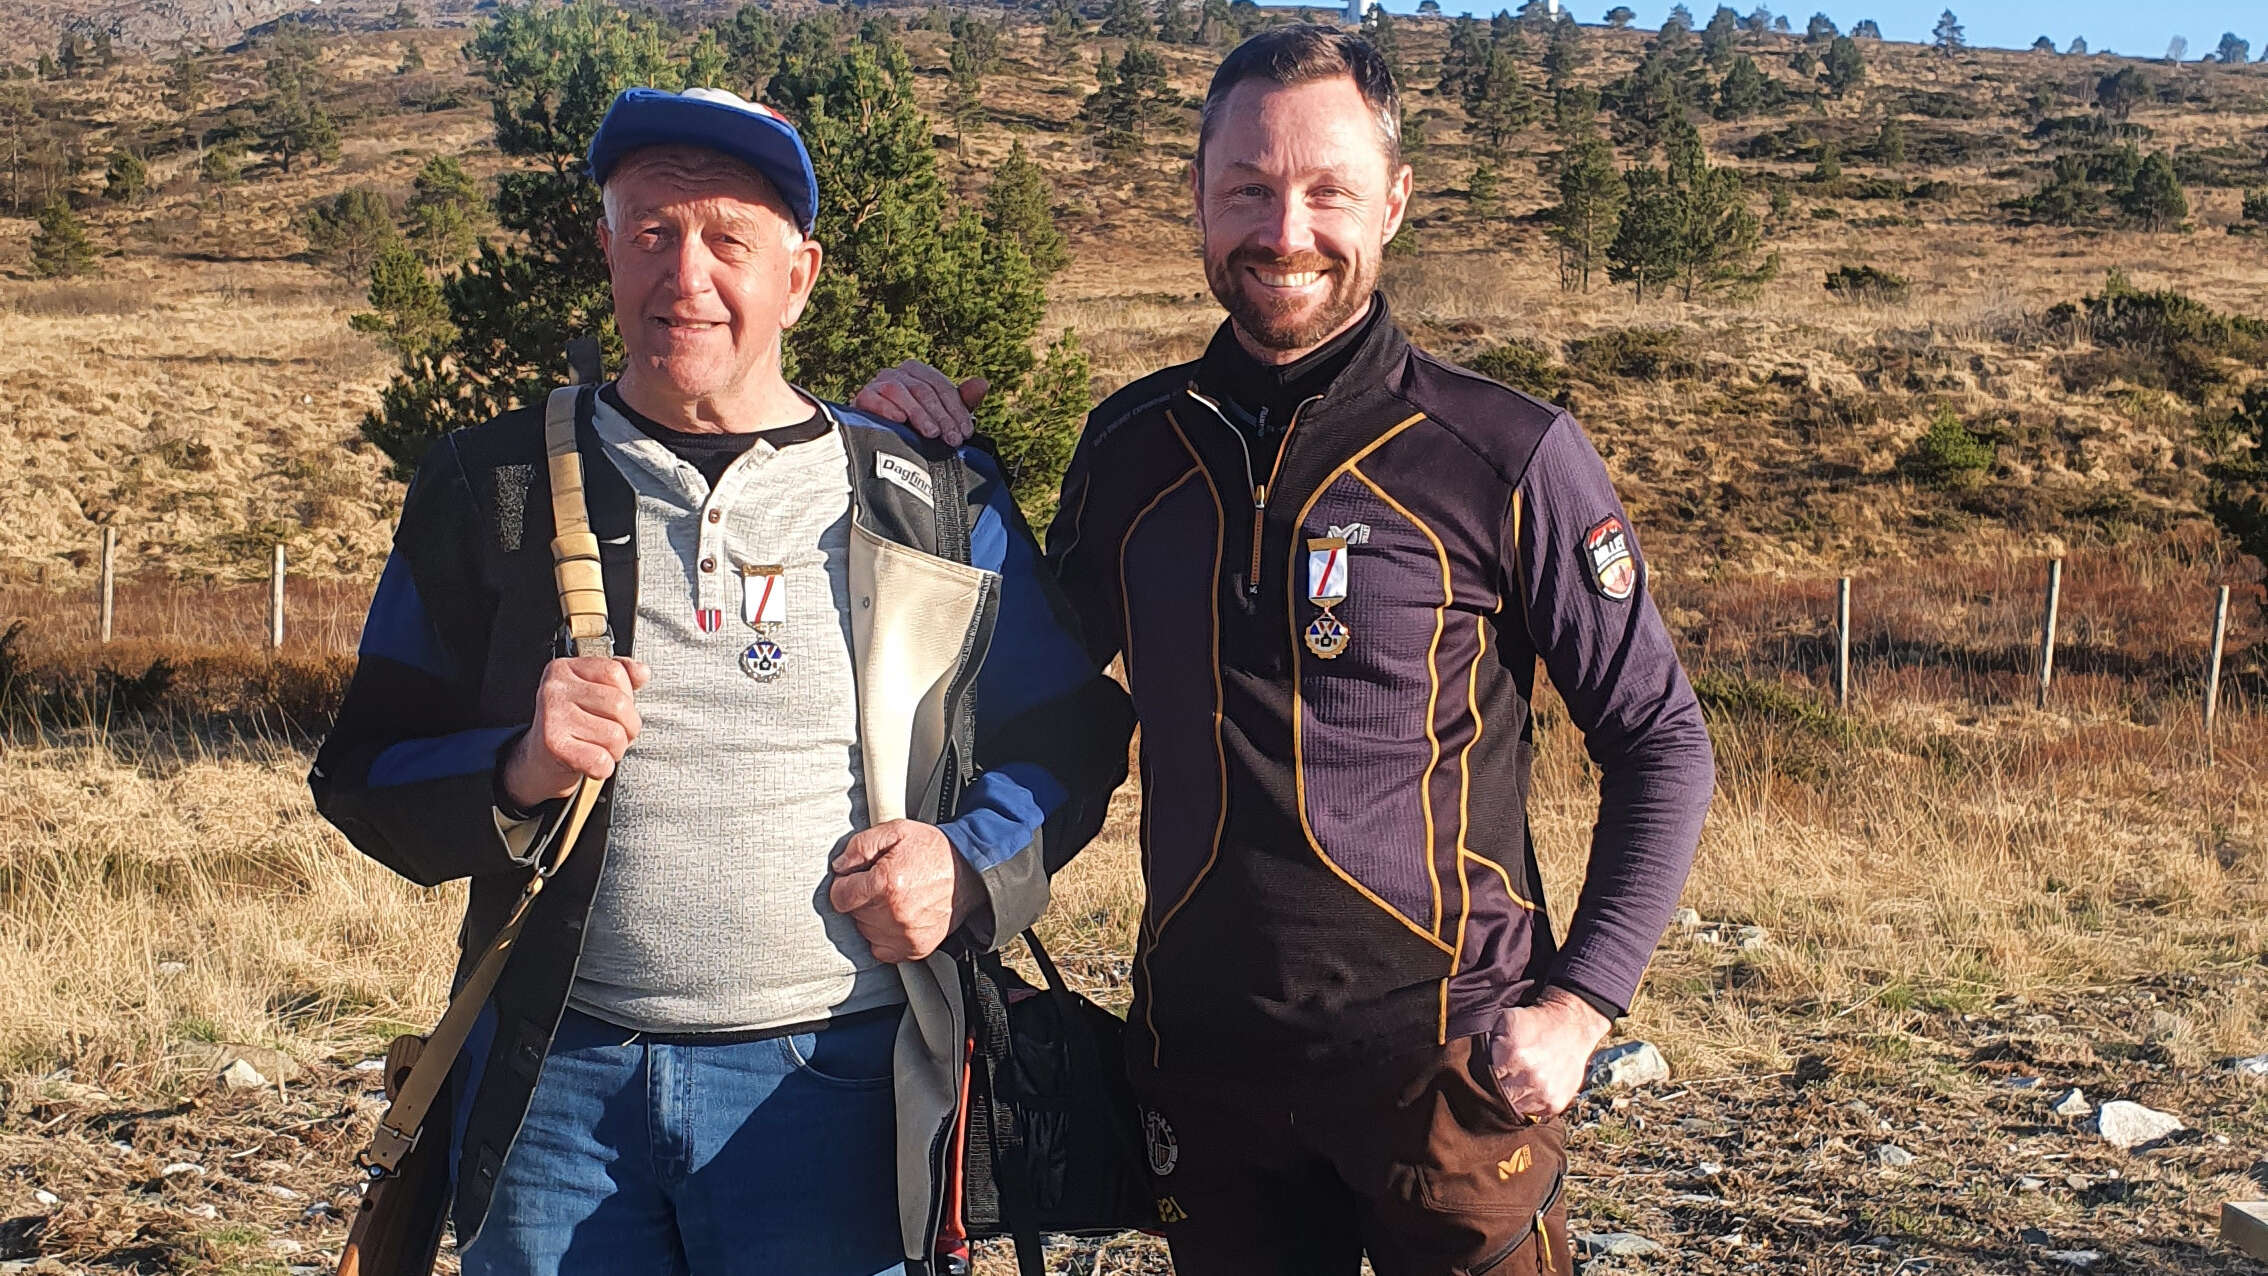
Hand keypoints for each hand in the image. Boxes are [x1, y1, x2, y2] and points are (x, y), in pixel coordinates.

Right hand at [500, 656, 649, 808]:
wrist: (540, 758)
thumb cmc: (573, 722)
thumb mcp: (594, 691)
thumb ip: (621, 676)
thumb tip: (642, 672)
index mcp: (565, 668)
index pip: (615, 672)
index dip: (628, 694)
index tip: (617, 708)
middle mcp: (555, 688)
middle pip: (619, 704)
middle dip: (629, 726)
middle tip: (617, 733)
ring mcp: (552, 716)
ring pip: (615, 735)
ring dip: (617, 749)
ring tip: (602, 747)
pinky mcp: (554, 745)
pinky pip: (601, 759)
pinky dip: (605, 767)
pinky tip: (592, 761)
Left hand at [828, 820, 981, 963]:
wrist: (970, 872)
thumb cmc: (934, 851)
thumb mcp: (896, 831)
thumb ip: (861, 846)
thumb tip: (840, 866)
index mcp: (886, 883)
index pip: (840, 897)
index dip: (844, 884)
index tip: (856, 879)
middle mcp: (895, 913)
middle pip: (853, 914)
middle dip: (861, 898)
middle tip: (882, 884)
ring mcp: (906, 934)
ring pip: (866, 931)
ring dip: (872, 917)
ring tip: (893, 898)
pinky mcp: (916, 948)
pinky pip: (882, 950)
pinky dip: (884, 936)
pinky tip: (896, 917)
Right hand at [853, 360, 988, 445]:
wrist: (877, 440)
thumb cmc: (914, 427)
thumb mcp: (942, 416)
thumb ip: (962, 401)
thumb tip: (983, 383)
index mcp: (918, 372)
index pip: (942, 387)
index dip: (957, 410)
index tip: (966, 433)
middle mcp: (898, 373)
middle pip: (924, 390)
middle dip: (942, 417)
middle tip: (952, 440)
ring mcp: (878, 382)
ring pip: (901, 392)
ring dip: (919, 413)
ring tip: (932, 434)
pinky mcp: (862, 397)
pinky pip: (874, 398)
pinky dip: (887, 408)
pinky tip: (899, 420)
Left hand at [1487, 988, 1612, 1121]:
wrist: (1571, 1025)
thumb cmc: (1534, 1022)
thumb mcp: (1504, 1020)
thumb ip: (1485, 1042)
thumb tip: (1472, 1063)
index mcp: (1513, 1056)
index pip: (1483, 1080)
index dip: (1481, 1078)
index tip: (1482, 1074)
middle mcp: (1531, 1078)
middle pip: (1498, 1098)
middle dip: (1495, 1091)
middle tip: (1497, 1082)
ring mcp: (1545, 1093)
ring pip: (1515, 1109)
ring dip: (1513, 1099)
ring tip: (1515, 1083)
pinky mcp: (1556, 1103)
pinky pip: (1533, 1112)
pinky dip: (1528, 1103)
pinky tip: (1529, 1088)